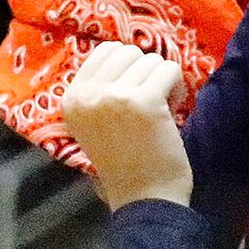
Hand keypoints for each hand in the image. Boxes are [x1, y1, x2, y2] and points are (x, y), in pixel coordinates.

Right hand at [62, 42, 193, 209]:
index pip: (104, 51)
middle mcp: (88, 95)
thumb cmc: (126, 162)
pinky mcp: (144, 100)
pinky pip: (170, 70)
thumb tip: (126, 52)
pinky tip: (173, 111)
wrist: (144, 197)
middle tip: (151, 102)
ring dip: (163, 82)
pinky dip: (178, 87)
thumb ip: (100, 91)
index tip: (134, 92)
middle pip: (129, 52)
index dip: (129, 67)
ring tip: (161, 110)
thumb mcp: (95, 123)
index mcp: (70, 99)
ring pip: (152, 60)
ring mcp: (115, 96)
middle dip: (146, 72)